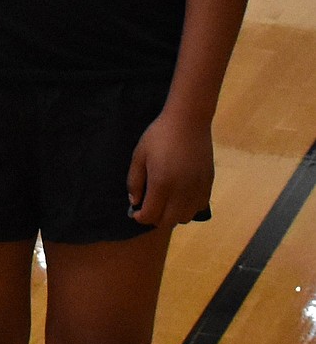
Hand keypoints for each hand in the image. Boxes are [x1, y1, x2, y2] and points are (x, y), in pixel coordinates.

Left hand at [127, 109, 213, 227]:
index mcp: (161, 183)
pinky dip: (189, 208)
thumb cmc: (160, 135)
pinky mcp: (208, 184)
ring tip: (166, 202)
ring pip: (185, 218)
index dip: (140, 217)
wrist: (189, 121)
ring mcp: (197, 189)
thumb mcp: (140, 154)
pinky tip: (181, 196)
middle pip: (168, 222)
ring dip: (173, 215)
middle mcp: (181, 191)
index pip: (151, 215)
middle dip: (155, 219)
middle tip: (149, 207)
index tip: (135, 212)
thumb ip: (134, 180)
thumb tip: (135, 203)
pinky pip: (199, 207)